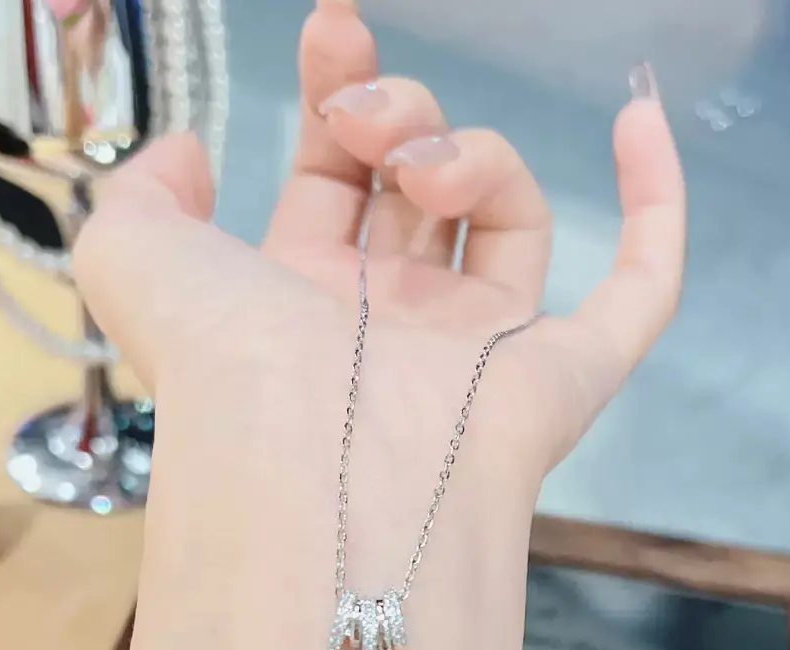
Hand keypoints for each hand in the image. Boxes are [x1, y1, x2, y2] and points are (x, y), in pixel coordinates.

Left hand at [75, 0, 684, 580]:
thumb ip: (139, 195)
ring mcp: (482, 353)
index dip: (338, 96)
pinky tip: (638, 122)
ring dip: (476, 153)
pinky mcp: (563, 378)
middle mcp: (393, 325)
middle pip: (423, 186)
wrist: (308, 465)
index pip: (336, 179)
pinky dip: (655, 210)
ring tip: (425, 172)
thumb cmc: (221, 365)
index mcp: (304, 300)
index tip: (334, 29)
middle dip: (399, 114)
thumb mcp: (135, 259)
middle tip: (364, 119)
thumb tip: (188, 154)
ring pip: (513, 216)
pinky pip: (636, 294)